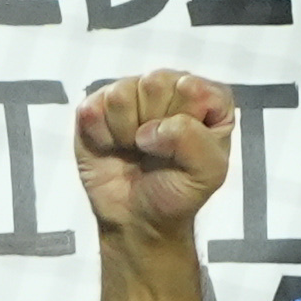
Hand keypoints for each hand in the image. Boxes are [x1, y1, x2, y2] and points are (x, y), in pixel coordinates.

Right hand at [69, 72, 232, 243]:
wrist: (137, 218)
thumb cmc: (176, 191)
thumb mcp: (208, 173)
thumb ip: (194, 141)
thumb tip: (153, 128)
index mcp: (206, 99)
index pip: (194, 87)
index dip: (185, 118)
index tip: (182, 145)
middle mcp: (169, 88)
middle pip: (155, 82)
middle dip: (154, 123)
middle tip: (156, 148)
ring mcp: (131, 93)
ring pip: (120, 94)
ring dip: (126, 131)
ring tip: (135, 147)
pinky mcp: (98, 105)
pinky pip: (93, 109)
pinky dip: (102, 136)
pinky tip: (113, 146)